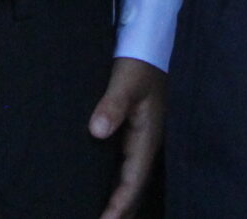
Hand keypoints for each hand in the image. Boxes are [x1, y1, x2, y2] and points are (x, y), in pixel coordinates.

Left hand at [90, 57, 166, 218]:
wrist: (150, 44)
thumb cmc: (140, 62)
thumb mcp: (126, 80)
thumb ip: (112, 105)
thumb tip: (96, 131)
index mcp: (146, 138)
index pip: (132, 183)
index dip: (119, 206)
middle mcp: (145, 145)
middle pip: (133, 189)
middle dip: (120, 211)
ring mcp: (140, 140)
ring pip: (129, 181)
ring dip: (118, 201)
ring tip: (100, 216)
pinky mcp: (133, 133)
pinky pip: (124, 169)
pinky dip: (115, 186)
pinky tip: (100, 191)